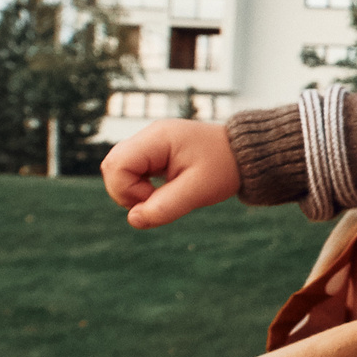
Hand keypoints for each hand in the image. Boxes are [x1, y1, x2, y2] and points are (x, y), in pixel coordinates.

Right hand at [102, 121, 239, 227]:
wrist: (244, 154)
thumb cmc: (224, 168)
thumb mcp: (198, 191)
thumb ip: (165, 207)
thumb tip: (133, 220)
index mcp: (157, 139)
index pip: (117, 165)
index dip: (129, 190)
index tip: (156, 198)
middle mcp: (148, 136)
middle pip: (111, 166)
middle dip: (126, 192)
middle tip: (157, 200)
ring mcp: (149, 143)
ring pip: (118, 169)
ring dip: (132, 190)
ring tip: (161, 195)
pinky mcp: (153, 152)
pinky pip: (132, 170)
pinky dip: (140, 185)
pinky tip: (162, 190)